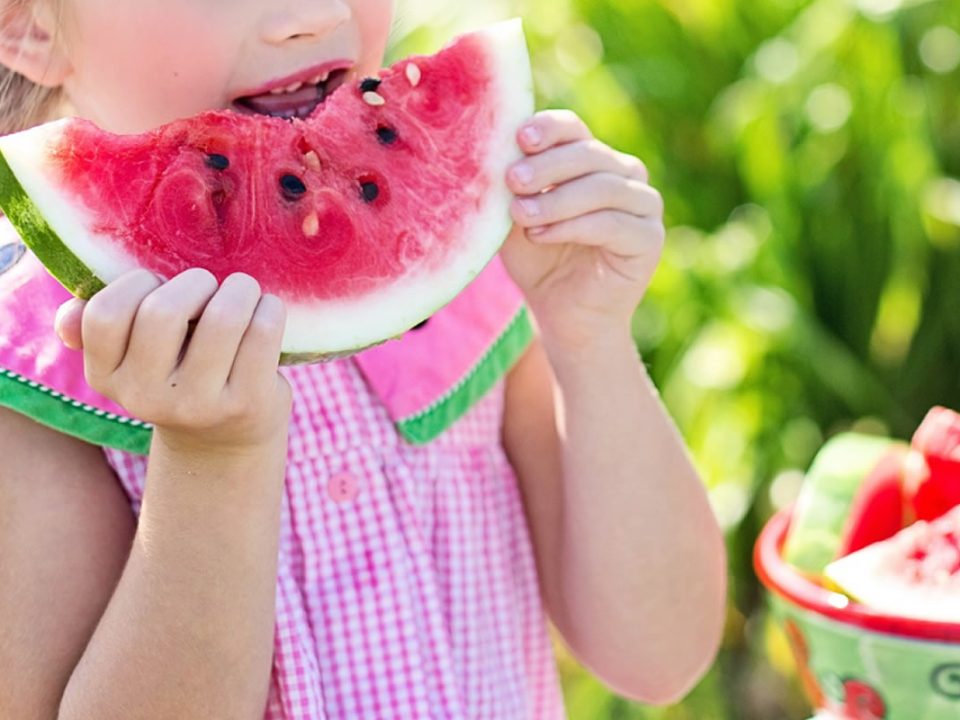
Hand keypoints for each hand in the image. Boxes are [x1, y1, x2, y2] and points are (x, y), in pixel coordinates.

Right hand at [55, 268, 291, 455]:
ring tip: (243, 293)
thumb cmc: (179, 373)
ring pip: (223, 317)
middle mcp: (146, 397)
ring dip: (240, 289)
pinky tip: (267, 312)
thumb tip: (68, 317)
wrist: (225, 440)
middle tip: (211, 288)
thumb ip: (99, 330)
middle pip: (163, 311)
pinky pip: (263, 332)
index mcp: (106, 376)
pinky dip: (270, 309)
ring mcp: (198, 405)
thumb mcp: (133, 359)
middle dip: (196, 282)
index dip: (137, 283)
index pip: (105, 314)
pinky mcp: (247, 404)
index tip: (161, 287)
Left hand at [500, 110, 664, 351]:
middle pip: (588, 153)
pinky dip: (573, 226)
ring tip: (521, 215)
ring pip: (602, 187)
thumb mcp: (516, 218)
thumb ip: (513, 187)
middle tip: (512, 180)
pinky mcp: (650, 238)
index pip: (573, 129)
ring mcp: (643, 205)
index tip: (520, 138)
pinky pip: (613, 223)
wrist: (563, 315)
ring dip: (556, 200)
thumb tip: (495, 152)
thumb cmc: (538, 261)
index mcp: (592, 160)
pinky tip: (541, 235)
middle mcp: (624, 174)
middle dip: (547, 166)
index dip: (549, 129)